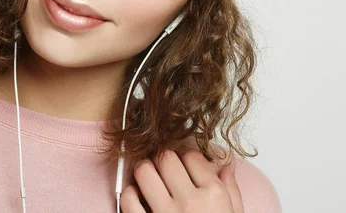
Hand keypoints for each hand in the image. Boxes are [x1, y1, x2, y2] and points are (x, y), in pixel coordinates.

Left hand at [120, 149, 243, 212]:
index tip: (184, 166)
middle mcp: (190, 202)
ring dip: (145, 172)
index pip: (192, 156)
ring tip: (150, 181)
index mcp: (215, 197)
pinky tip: (139, 201)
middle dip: (164, 161)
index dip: (186, 158)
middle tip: (164, 170)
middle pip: (166, 158)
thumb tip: (226, 165)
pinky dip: (130, 195)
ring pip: (144, 171)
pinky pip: (129, 198)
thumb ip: (231, 191)